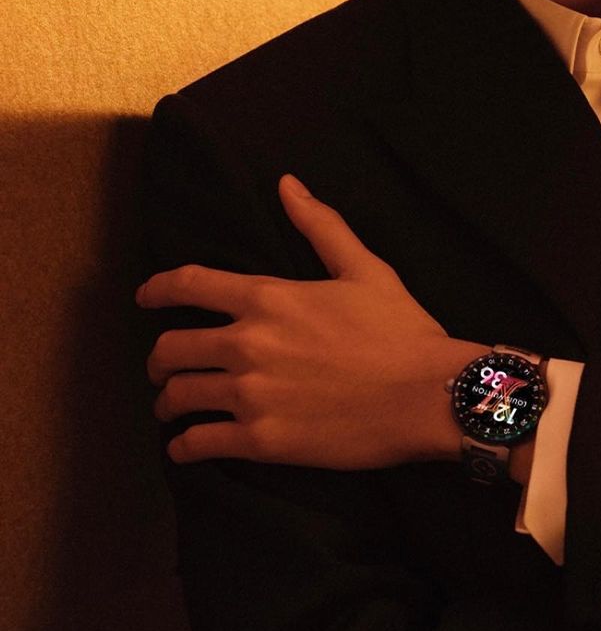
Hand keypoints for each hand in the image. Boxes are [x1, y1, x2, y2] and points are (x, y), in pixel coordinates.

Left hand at [138, 174, 485, 469]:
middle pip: (171, 347)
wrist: (425, 395)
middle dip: (159, 358)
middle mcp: (248, 343)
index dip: (157, 289)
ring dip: (168, 402)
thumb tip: (287, 185)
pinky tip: (186, 446)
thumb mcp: (363, 268)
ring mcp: (251, 394)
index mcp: (268, 297)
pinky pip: (199, 443)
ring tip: (172, 408)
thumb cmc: (399, 330)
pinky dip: (184, 446)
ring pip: (178, 397)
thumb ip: (320, 225)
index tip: (144, 297)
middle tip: (164, 366)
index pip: (189, 285)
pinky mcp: (261, 441)